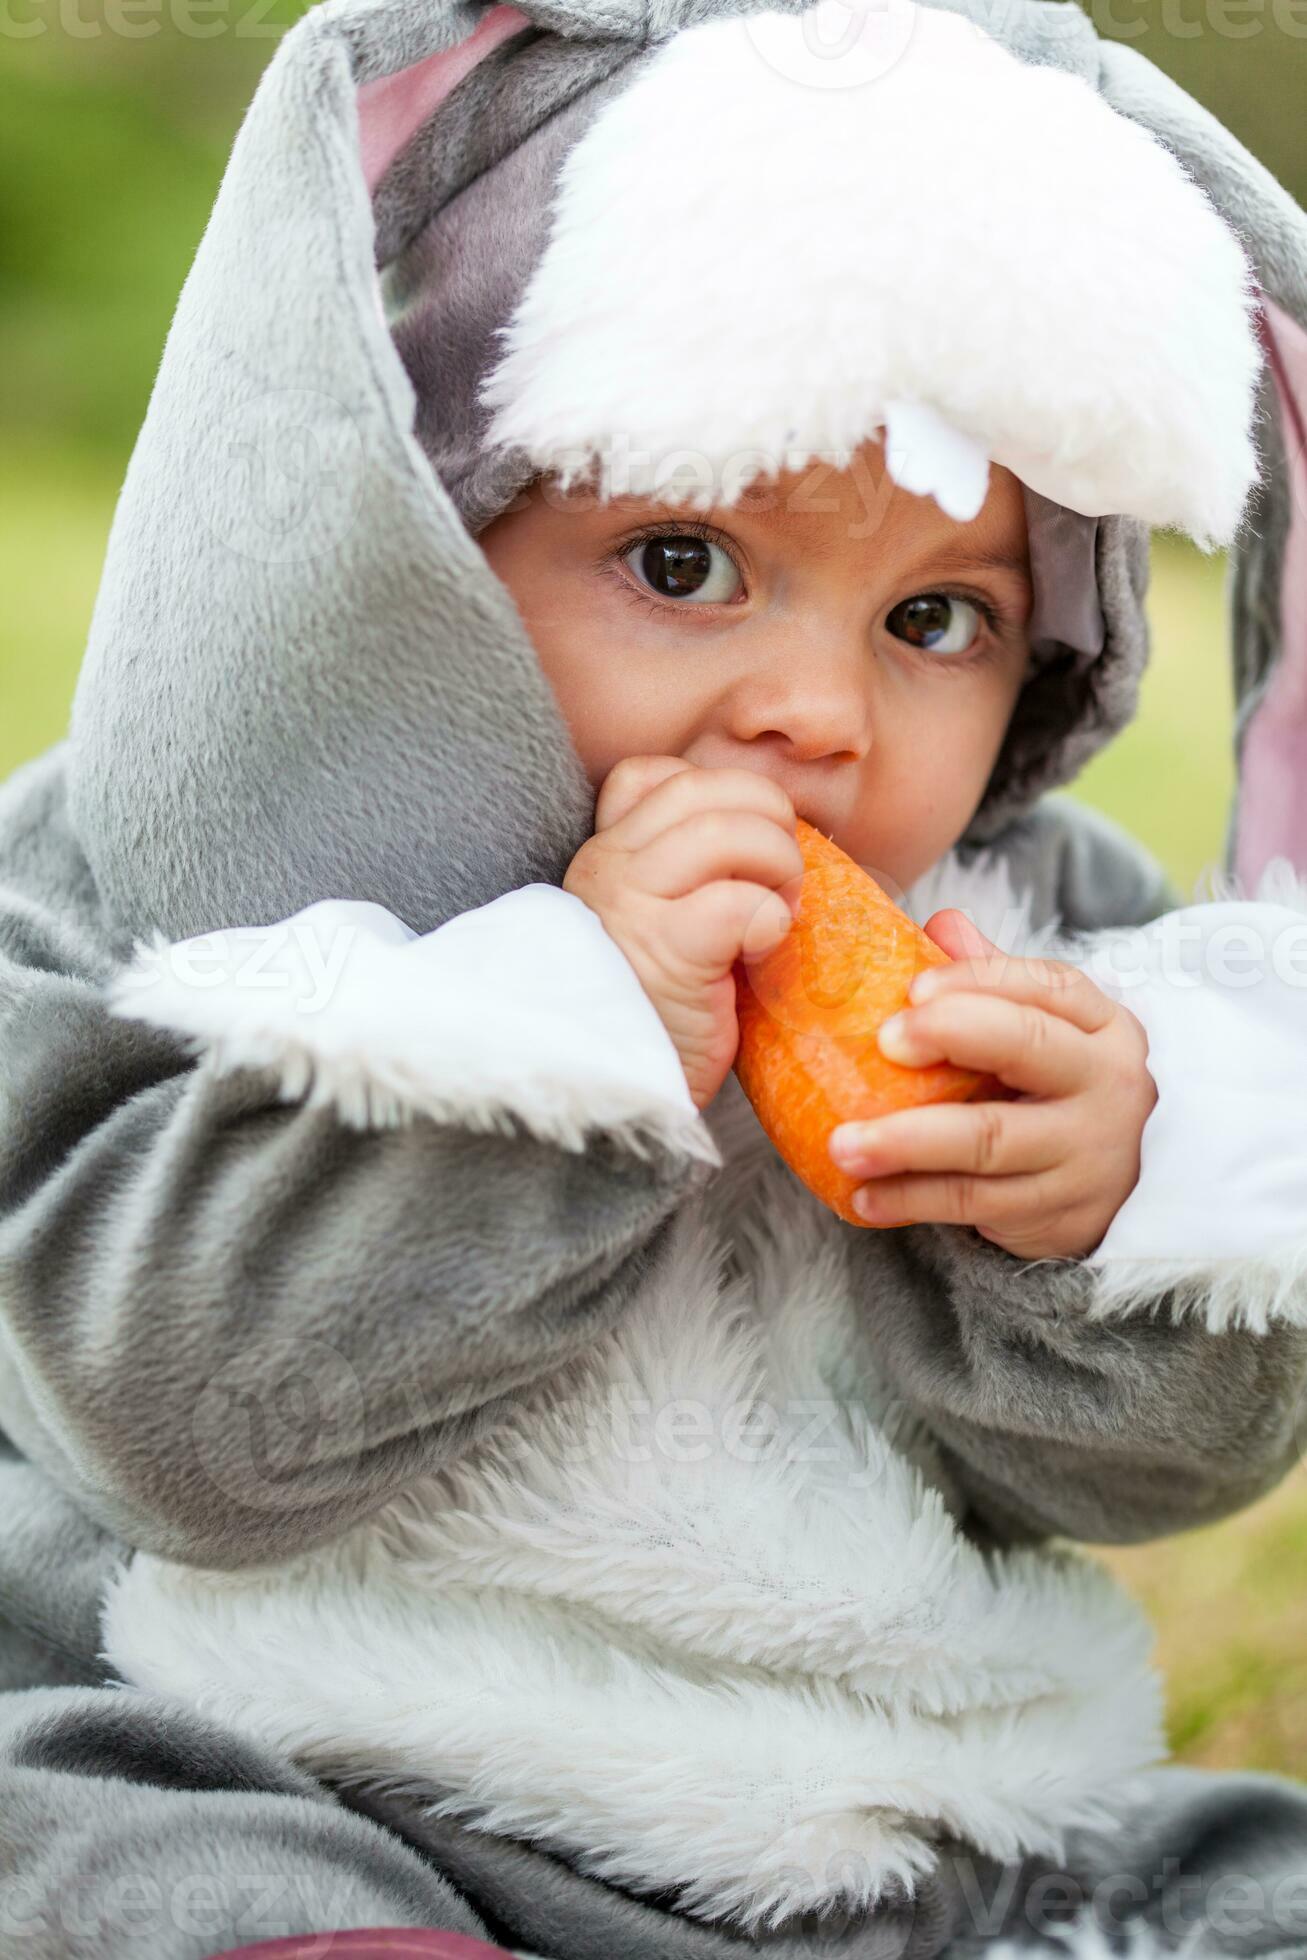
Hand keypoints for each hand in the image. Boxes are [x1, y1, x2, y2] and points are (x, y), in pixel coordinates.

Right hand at [563, 756, 804, 1111]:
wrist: (614, 1098)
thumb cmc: (651, 1016)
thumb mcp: (657, 926)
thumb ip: (690, 877)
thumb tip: (774, 840)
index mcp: (605, 857)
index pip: (652, 775)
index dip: (716, 794)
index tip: (740, 849)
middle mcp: (609, 868)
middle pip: (706, 787)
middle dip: (768, 819)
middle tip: (781, 880)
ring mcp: (633, 905)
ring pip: (728, 830)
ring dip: (778, 865)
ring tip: (779, 912)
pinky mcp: (668, 952)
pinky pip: (741, 902)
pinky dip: (772, 920)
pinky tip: (762, 955)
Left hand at [828, 909, 1156, 1258]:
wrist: (1127, 1185)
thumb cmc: (1059, 1090)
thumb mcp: (1045, 1029)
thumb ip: (993, 980)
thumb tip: (940, 923)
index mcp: (1101, 1024)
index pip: (1045, 985)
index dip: (977, 980)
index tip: (913, 989)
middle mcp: (1106, 1083)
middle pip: (1028, 1047)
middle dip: (951, 1035)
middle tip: (882, 1042)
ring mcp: (1086, 1153)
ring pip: (989, 1140)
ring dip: (907, 1142)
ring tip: (842, 1143)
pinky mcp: (1060, 1213)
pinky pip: (974, 1203)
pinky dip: (912, 1199)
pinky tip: (864, 1196)